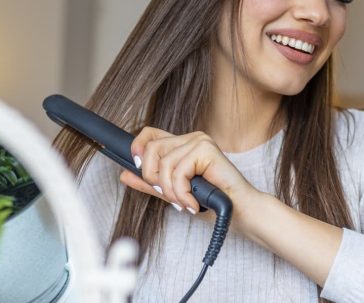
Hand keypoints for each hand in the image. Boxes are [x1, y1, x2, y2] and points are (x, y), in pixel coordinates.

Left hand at [118, 126, 258, 219]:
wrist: (240, 213)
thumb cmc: (213, 204)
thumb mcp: (174, 193)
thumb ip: (151, 183)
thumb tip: (124, 174)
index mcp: (183, 145)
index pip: (150, 134)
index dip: (137, 147)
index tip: (135, 168)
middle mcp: (191, 138)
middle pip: (151, 148)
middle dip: (154, 179)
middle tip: (171, 196)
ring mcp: (199, 142)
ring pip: (164, 164)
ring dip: (172, 192)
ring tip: (186, 203)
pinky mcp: (206, 149)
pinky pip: (178, 172)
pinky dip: (182, 193)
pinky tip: (194, 203)